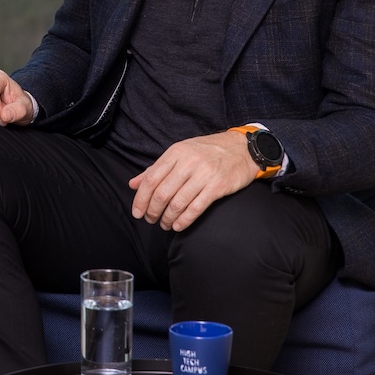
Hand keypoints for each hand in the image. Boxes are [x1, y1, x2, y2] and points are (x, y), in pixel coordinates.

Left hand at [128, 132, 258, 230]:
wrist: (242, 149)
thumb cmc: (207, 151)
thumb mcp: (180, 153)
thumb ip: (156, 169)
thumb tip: (133, 184)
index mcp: (176, 152)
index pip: (151, 179)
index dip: (141, 199)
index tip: (137, 212)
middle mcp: (188, 162)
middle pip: (162, 192)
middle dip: (153, 210)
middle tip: (150, 220)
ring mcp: (204, 174)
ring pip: (178, 202)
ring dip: (167, 218)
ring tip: (164, 224)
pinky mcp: (218, 187)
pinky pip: (196, 208)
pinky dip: (184, 220)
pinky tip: (178, 226)